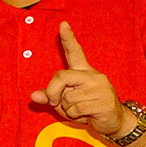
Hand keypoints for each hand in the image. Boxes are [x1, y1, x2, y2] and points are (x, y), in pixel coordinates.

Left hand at [30, 22, 125, 138]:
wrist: (113, 121)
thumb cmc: (86, 110)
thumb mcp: (64, 104)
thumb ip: (50, 97)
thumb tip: (33, 95)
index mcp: (83, 72)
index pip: (75, 52)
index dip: (68, 39)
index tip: (62, 25)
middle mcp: (93, 75)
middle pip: (61, 76)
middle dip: (52, 92)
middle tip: (55, 102)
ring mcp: (100, 87)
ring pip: (68, 97)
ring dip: (67, 109)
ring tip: (80, 110)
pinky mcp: (105, 100)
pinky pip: (77, 108)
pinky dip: (75, 115)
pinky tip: (87, 115)